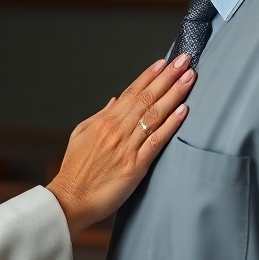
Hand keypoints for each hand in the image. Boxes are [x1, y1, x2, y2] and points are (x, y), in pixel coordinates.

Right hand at [47, 54, 194, 235]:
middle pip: (146, 98)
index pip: (131, 92)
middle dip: (167, 78)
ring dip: (173, 94)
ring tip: (189, 78)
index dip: (149, 76)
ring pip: (154, 114)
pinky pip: (156, 141)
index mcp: (104, 121)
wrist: (69, 199)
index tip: (164, 63)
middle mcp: (116, 130)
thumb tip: (114, 100)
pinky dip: (170, 124)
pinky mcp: (135, 166)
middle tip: (184, 60)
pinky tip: (183, 111)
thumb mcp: (81, 135)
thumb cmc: (74, 170)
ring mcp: (126, 146)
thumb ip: (100, 116)